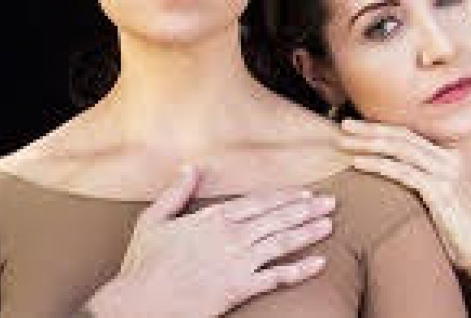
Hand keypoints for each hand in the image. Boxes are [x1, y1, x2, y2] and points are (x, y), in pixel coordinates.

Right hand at [85, 165, 335, 317]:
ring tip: (329, 224)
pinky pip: (277, 277)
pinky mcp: (239, 288)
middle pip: (277, 218)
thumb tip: (190, 167)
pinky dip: (301, 269)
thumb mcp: (154, 220)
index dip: (285, 196)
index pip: (259, 202)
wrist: (139, 303)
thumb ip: (176, 192)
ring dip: (309, 232)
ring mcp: (237, 262)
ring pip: (282, 242)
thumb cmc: (143, 264)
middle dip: (306, 208)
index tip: (304, 192)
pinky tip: (319, 263)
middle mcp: (231, 236)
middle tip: (330, 202)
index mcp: (213, 217)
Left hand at [338, 119, 470, 278]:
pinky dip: (377, 165)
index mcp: (450, 157)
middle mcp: (450, 159)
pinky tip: (357, 163)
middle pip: (403, 135)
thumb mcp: (441, 201)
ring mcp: (447, 173)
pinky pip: (402, 172)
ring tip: (344, 140)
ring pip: (400, 148)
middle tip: (344, 124)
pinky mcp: (441, 191)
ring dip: (368, 142)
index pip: (410, 135)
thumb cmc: (462, 234)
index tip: (357, 127)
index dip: (382, 129)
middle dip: (371, 128)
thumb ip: (422, 184)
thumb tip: (391, 177)